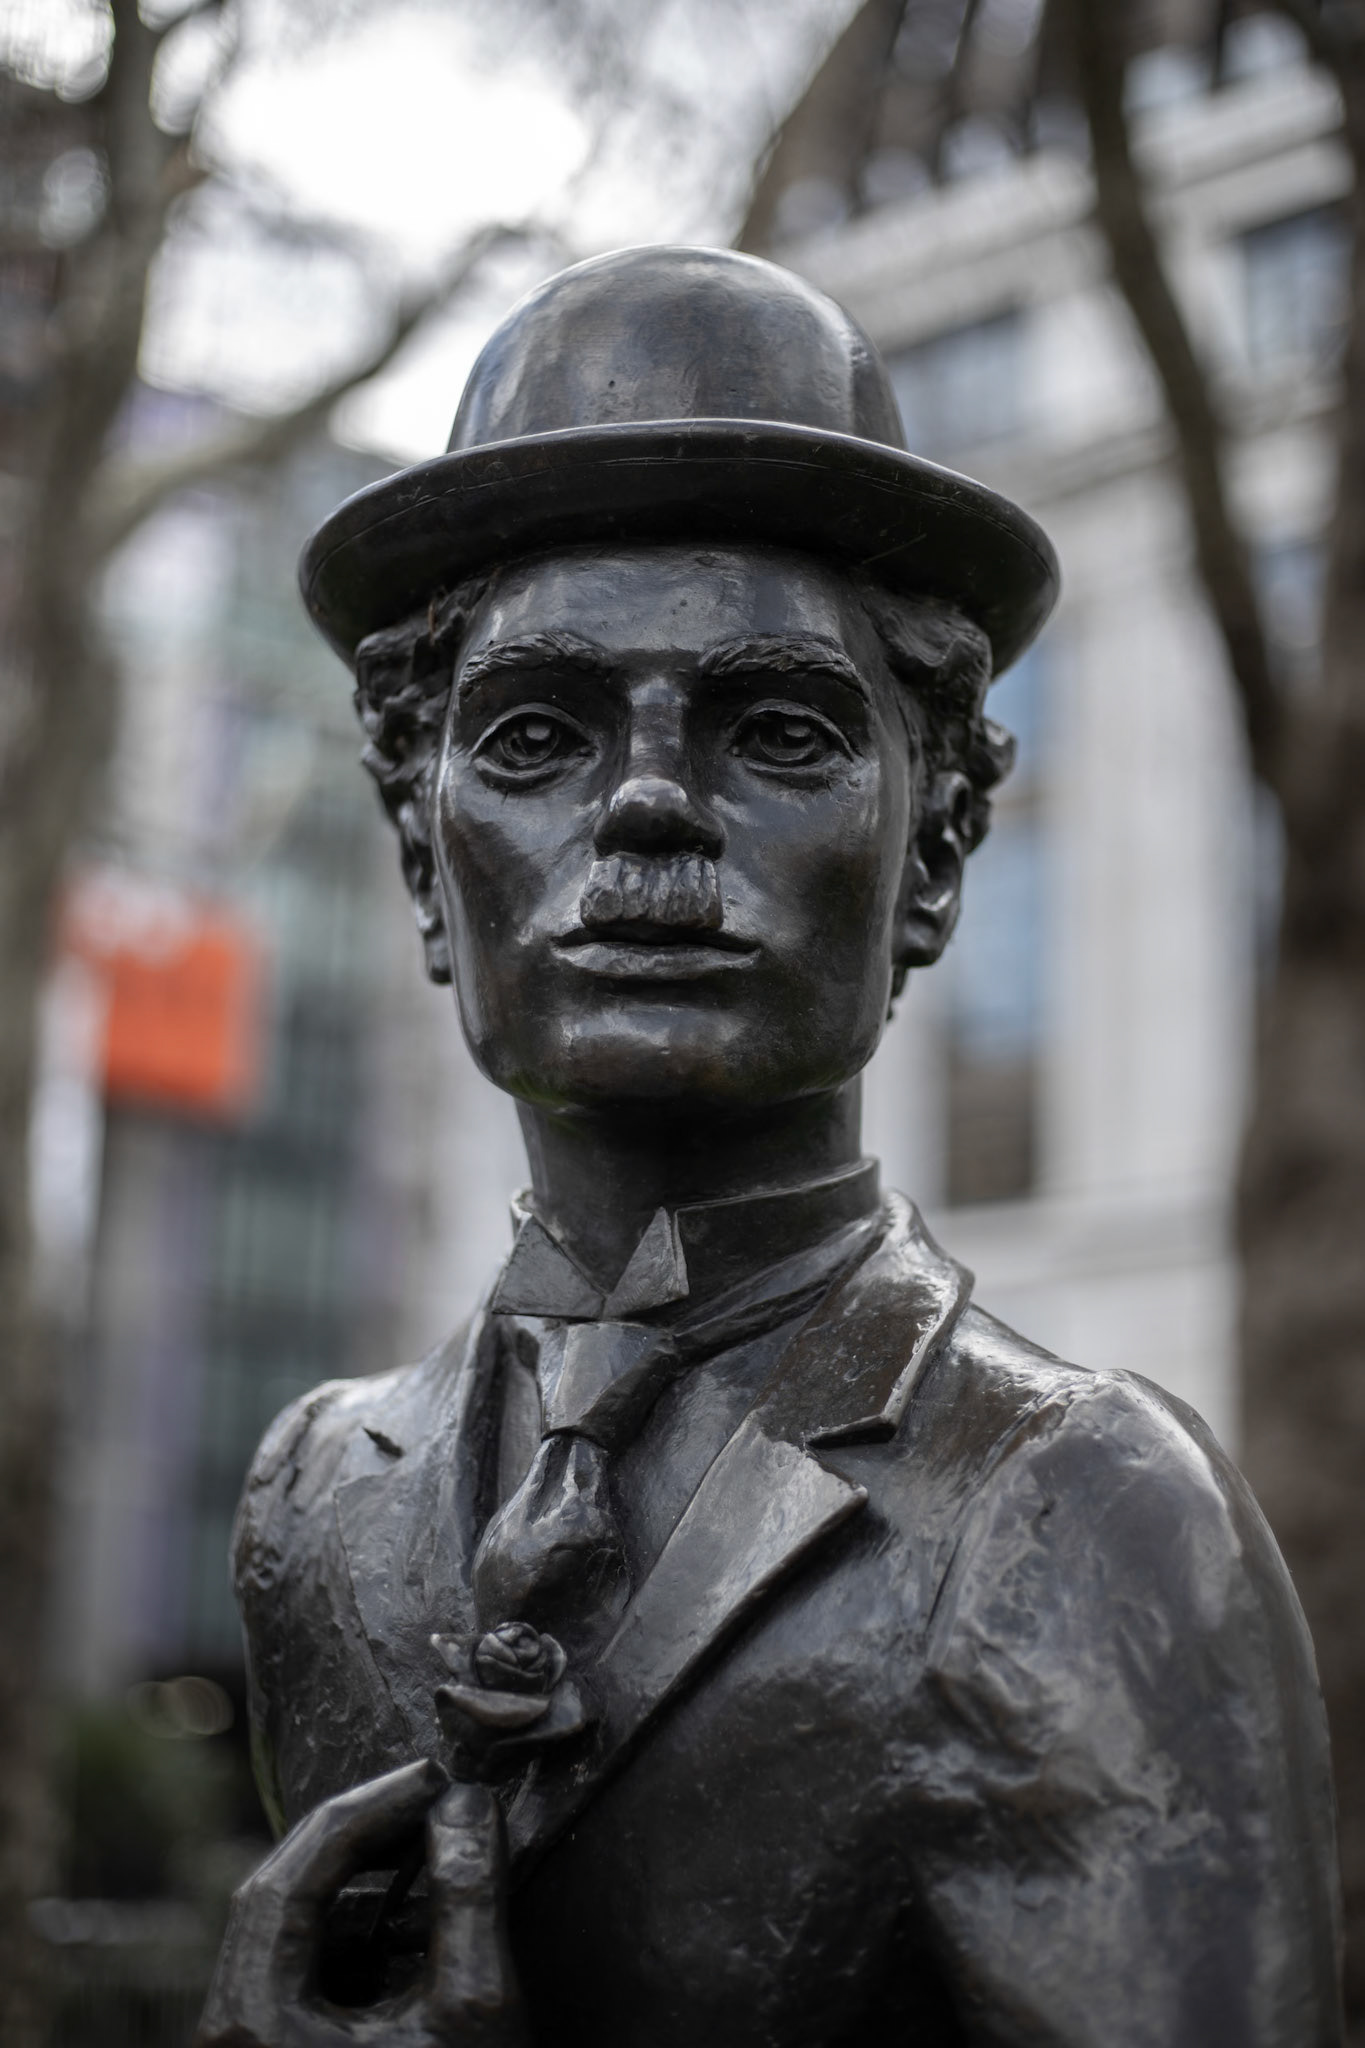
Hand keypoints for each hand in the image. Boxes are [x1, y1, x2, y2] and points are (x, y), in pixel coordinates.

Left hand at [194, 1759, 527, 2046]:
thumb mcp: (473, 2009)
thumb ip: (467, 1893)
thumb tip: (465, 1805)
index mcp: (249, 2027)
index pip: (291, 1875)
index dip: (365, 1809)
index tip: (432, 1777)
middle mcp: (227, 2044)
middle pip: (279, 1903)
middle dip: (360, 1846)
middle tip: (432, 1803)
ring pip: (291, 1946)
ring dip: (360, 1899)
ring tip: (434, 1872)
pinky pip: (300, 1988)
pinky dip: (356, 1953)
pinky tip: (415, 1948)